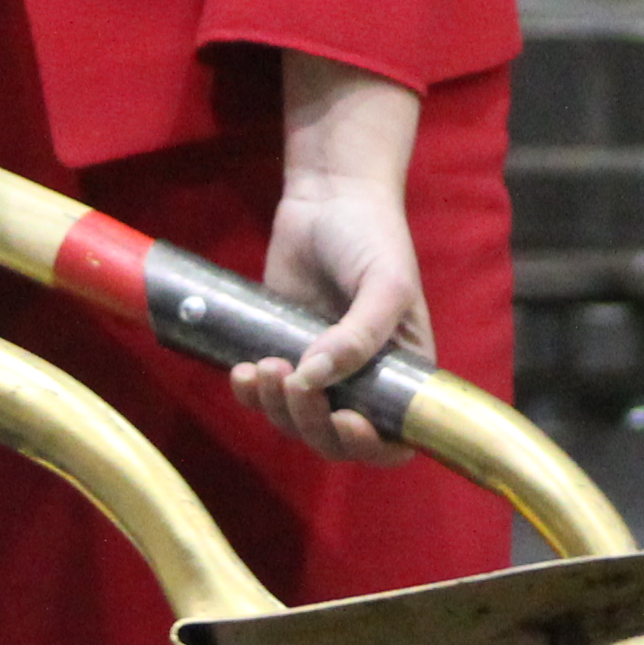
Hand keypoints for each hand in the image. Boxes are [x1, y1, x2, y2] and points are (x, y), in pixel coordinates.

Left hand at [240, 55, 427, 462]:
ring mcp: (319, 373)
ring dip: (275, 409)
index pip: (395, 440)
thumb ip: (359, 335)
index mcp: (401, 373)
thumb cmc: (373, 236)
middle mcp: (362, 382)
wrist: (327, 197)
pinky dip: (250, 395)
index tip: (345, 422)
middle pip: (336, 440)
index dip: (371, 447)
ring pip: (295, 424)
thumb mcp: (384, 282)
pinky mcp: (280, 354)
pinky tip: (242, 372)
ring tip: (263, 366)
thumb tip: (313, 380)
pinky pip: (263, 399)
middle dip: (311, 423)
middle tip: (292, 381)